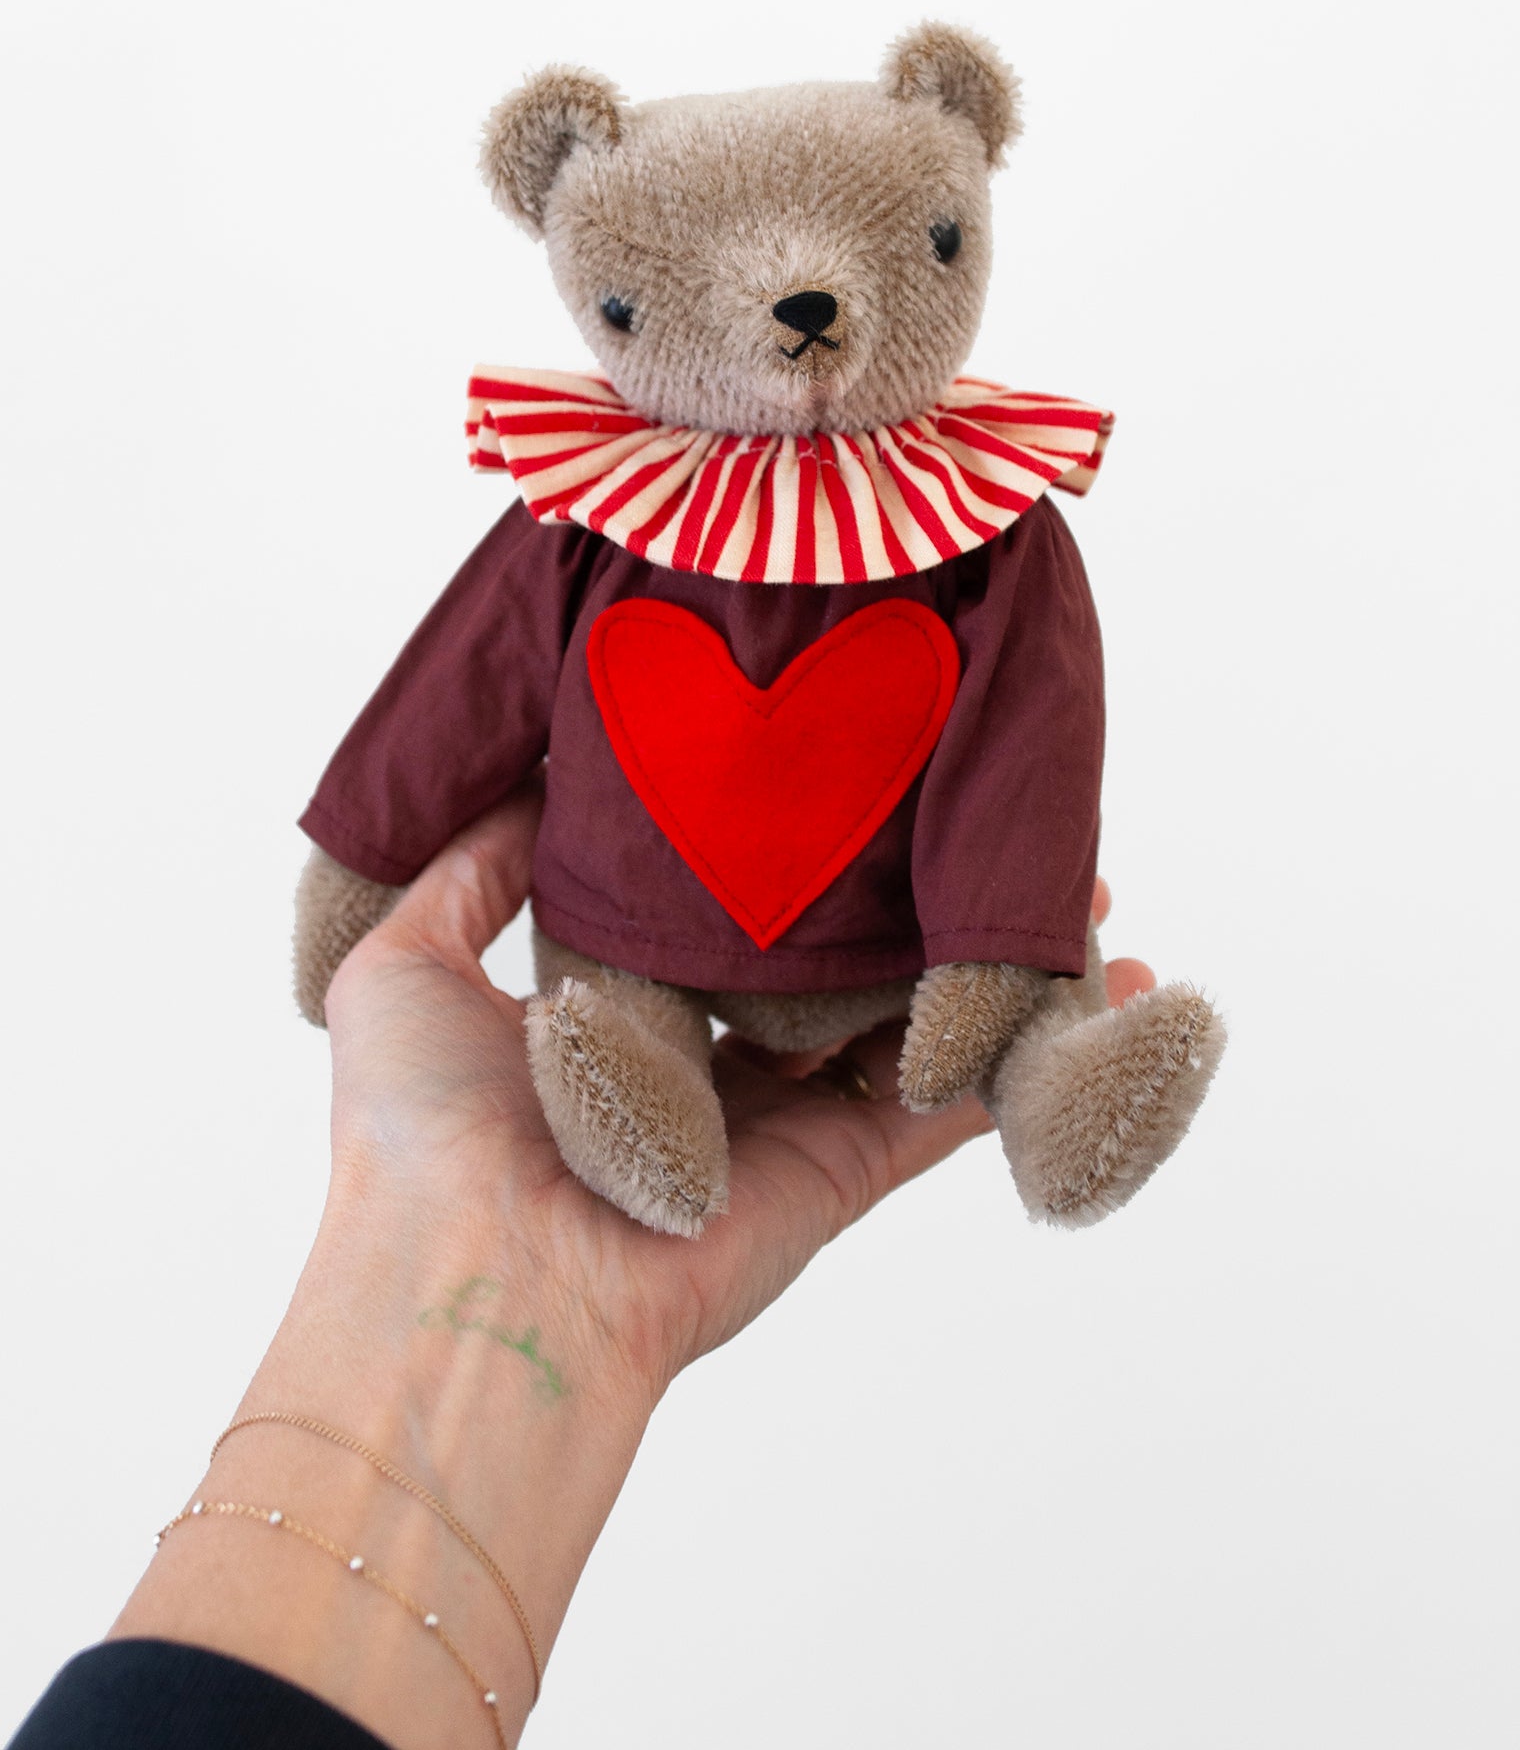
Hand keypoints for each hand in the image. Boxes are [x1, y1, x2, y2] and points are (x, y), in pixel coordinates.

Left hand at [324, 774, 1154, 1407]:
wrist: (472, 1285)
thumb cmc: (420, 1127)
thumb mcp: (401, 959)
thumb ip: (469, 864)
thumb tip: (528, 775)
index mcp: (616, 1011)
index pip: (723, 911)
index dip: (785, 848)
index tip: (842, 774)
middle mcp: (711, 1063)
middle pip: (835, 962)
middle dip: (909, 893)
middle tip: (980, 814)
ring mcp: (784, 1122)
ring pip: (912, 1022)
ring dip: (997, 958)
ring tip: (1089, 883)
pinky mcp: (840, 1173)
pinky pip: (953, 1100)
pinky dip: (1038, 1048)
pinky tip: (1119, 983)